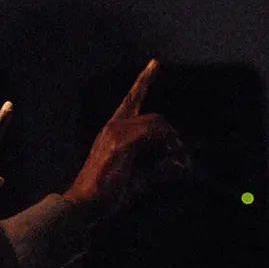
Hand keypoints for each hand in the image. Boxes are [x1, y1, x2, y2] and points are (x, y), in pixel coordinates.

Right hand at [64, 59, 185, 212]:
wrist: (86, 204)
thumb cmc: (109, 193)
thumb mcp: (139, 175)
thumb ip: (158, 165)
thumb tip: (181, 164)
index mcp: (115, 130)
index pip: (131, 99)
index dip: (144, 80)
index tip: (155, 63)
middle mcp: (114, 125)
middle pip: (155, 118)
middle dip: (174, 137)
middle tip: (183, 160)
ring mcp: (116, 132)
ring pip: (157, 124)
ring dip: (174, 144)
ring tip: (181, 165)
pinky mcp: (120, 143)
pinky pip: (153, 134)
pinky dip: (169, 146)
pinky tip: (175, 163)